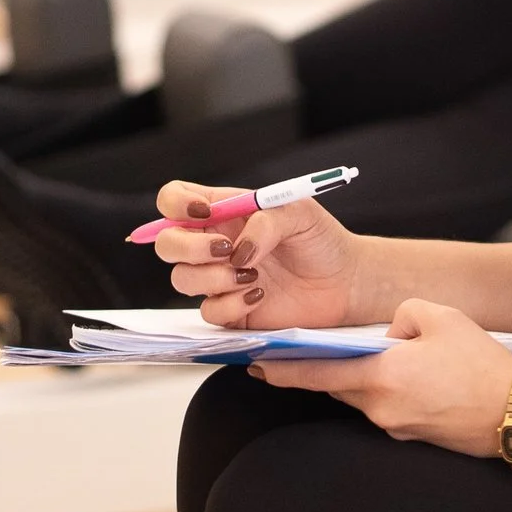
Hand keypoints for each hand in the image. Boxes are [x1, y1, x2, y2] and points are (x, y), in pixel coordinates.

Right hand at [152, 180, 362, 329]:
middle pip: (166, 243)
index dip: (175, 204)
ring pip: (182, 279)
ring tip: (253, 275)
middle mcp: (214, 244)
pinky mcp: (231, 311)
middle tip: (226, 250)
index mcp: (223, 211)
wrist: (346, 282)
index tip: (204, 213)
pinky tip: (260, 294)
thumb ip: (265, 220)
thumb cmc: (321, 240)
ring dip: (215, 278)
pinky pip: (210, 311)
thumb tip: (238, 250)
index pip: (173, 200)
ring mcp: (219, 279)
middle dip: (188, 247)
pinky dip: (232, 304)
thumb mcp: (299, 211)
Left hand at [254, 299, 511, 455]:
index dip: (284, 369)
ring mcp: (398, 426)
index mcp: (382, 377)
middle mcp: (382, 408)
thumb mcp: (440, 317)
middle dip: (334, 365)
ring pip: (367, 395)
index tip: (258, 364)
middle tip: (319, 348)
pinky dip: (393, 389)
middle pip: (341, 384)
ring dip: (369, 376)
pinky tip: (418, 374)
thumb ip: (402, 314)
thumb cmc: (482, 366)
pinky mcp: (415, 435)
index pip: (318, 373)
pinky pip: (390, 407)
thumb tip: (389, 331)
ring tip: (396, 354)